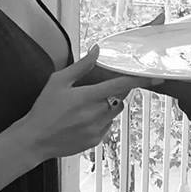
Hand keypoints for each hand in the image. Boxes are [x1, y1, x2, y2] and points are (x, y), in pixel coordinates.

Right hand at [22, 45, 150, 160]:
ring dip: (106, 108)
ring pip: (113, 113)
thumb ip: (81, 66)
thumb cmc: (44, 109)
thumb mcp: (58, 82)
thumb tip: (96, 50)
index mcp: (88, 97)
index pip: (121, 85)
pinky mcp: (96, 141)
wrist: (34, 140)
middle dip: (112, 95)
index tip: (156, 77)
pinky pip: (107, 127)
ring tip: (83, 110)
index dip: (140, 80)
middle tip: (92, 95)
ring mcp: (97, 130)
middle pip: (119, 99)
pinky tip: (81, 122)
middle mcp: (96, 114)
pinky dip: (100, 122)